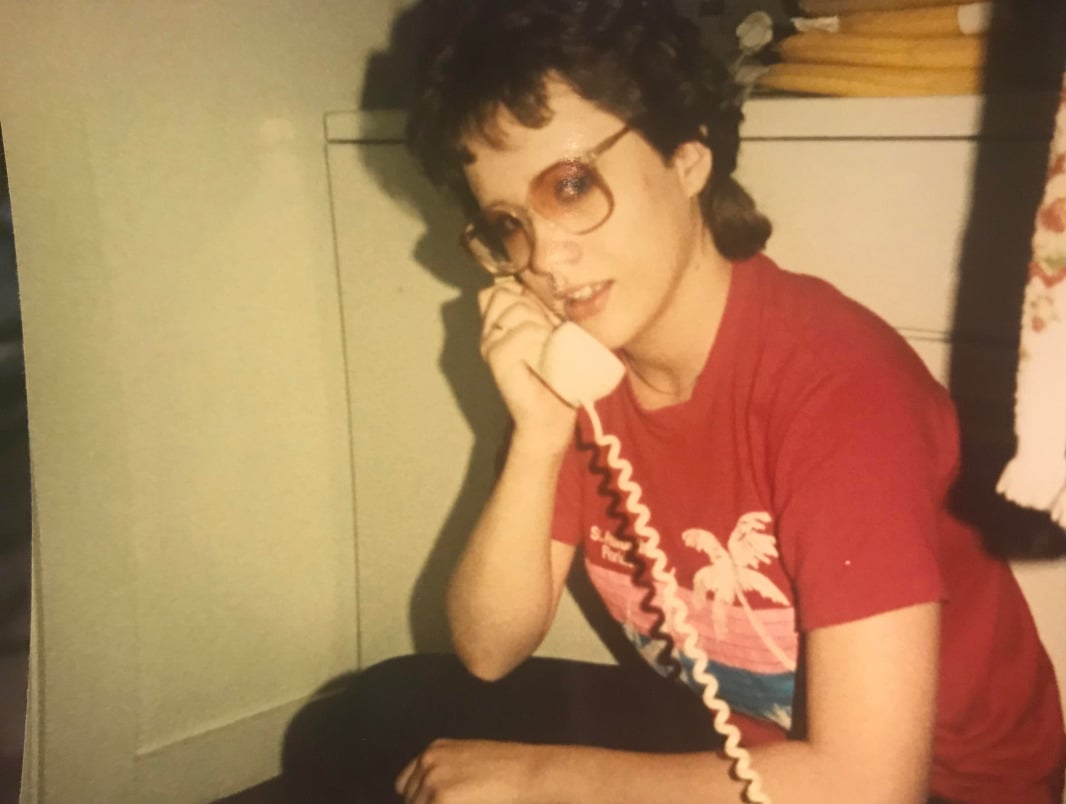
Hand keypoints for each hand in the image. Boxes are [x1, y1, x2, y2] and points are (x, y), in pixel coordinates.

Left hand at [395, 739, 545, 803]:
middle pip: (410, 800)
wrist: (525, 772)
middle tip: (456, 802)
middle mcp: (428, 761)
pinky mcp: (441, 799)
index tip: (432, 802)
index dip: (419, 799)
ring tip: (463, 802)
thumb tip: (432, 795)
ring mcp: (432, 780)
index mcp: (433, 751)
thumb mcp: (467, 762)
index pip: (405, 785)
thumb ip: (445, 774)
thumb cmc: (506, 769)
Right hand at [478, 279, 576, 447]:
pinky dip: (540, 337)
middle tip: (549, 330)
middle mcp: (489, 331)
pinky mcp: (497, 359)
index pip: (501, 286)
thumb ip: (543, 310)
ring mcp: (490, 345)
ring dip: (540, 322)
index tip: (546, 313)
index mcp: (500, 323)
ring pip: (514, 309)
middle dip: (533, 304)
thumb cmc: (558, 374)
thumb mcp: (554, 333)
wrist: (553, 415)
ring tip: (550, 343)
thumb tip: (546, 285)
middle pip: (503, 292)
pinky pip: (521, 332)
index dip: (524, 291)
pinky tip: (547, 352)